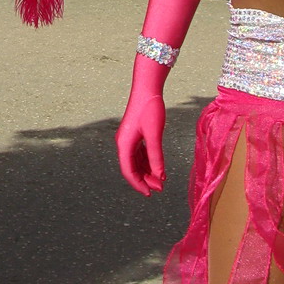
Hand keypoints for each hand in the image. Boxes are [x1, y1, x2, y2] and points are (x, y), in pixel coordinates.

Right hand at [116, 68, 166, 195]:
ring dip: (147, 172)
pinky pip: (139, 153)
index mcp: (124, 144)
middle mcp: (123, 143)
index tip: (149, 194)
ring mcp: (128, 139)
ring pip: (136, 161)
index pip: (128, 171)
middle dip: (144, 179)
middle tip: (159, 188)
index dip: (138, 184)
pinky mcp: (135, 134)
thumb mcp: (155, 136)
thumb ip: (156, 157)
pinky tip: (157, 167)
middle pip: (131, 168)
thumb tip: (159, 176)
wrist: (146, 90)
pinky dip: (147, 162)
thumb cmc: (149, 110)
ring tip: (160, 180)